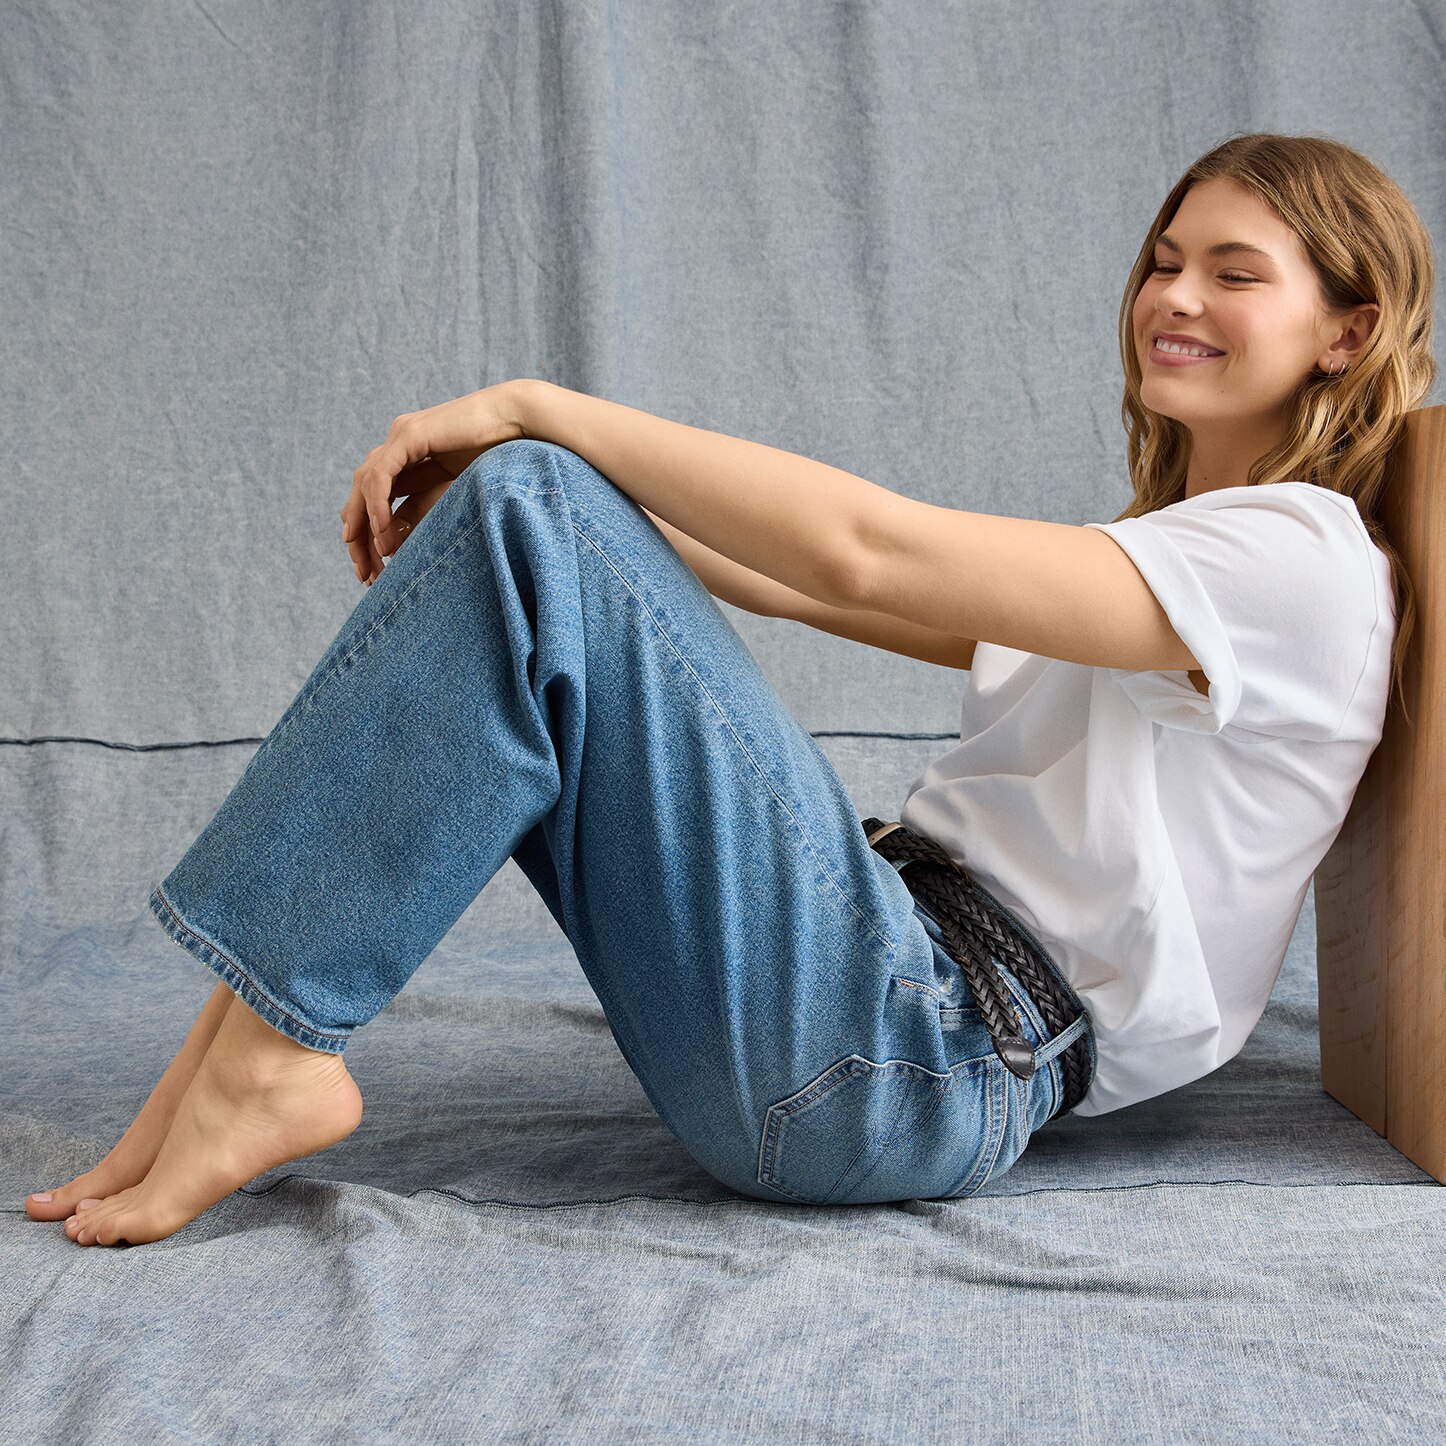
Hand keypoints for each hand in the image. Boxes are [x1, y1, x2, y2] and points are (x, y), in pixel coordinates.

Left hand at [341, 382, 529, 585]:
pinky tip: (383, 531)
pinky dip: (378, 505)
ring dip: (365, 523)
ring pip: (364, 483)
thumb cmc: (499, 453)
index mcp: (408, 454)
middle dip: (358, 533)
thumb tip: (393, 540)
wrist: (518, 421)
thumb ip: (423, 508)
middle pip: (362, 490)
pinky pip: (380, 476)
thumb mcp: (452, 490)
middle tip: (363, 571)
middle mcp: (398, 443)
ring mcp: (401, 435)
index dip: (368, 530)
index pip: (374, 494)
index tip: (373, 565)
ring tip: (376, 554)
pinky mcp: (409, 435)